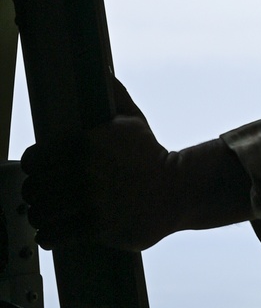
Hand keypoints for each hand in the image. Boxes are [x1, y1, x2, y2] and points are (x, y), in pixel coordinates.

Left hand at [21, 79, 180, 251]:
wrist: (180, 189)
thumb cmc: (153, 157)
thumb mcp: (134, 121)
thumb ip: (115, 96)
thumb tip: (104, 72)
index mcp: (85, 145)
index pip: (35, 159)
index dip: (33, 168)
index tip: (38, 175)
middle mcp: (84, 173)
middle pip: (34, 188)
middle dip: (35, 194)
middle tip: (41, 198)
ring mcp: (90, 202)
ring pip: (41, 212)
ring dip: (40, 216)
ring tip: (45, 217)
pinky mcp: (97, 228)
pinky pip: (55, 234)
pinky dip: (49, 236)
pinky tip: (52, 233)